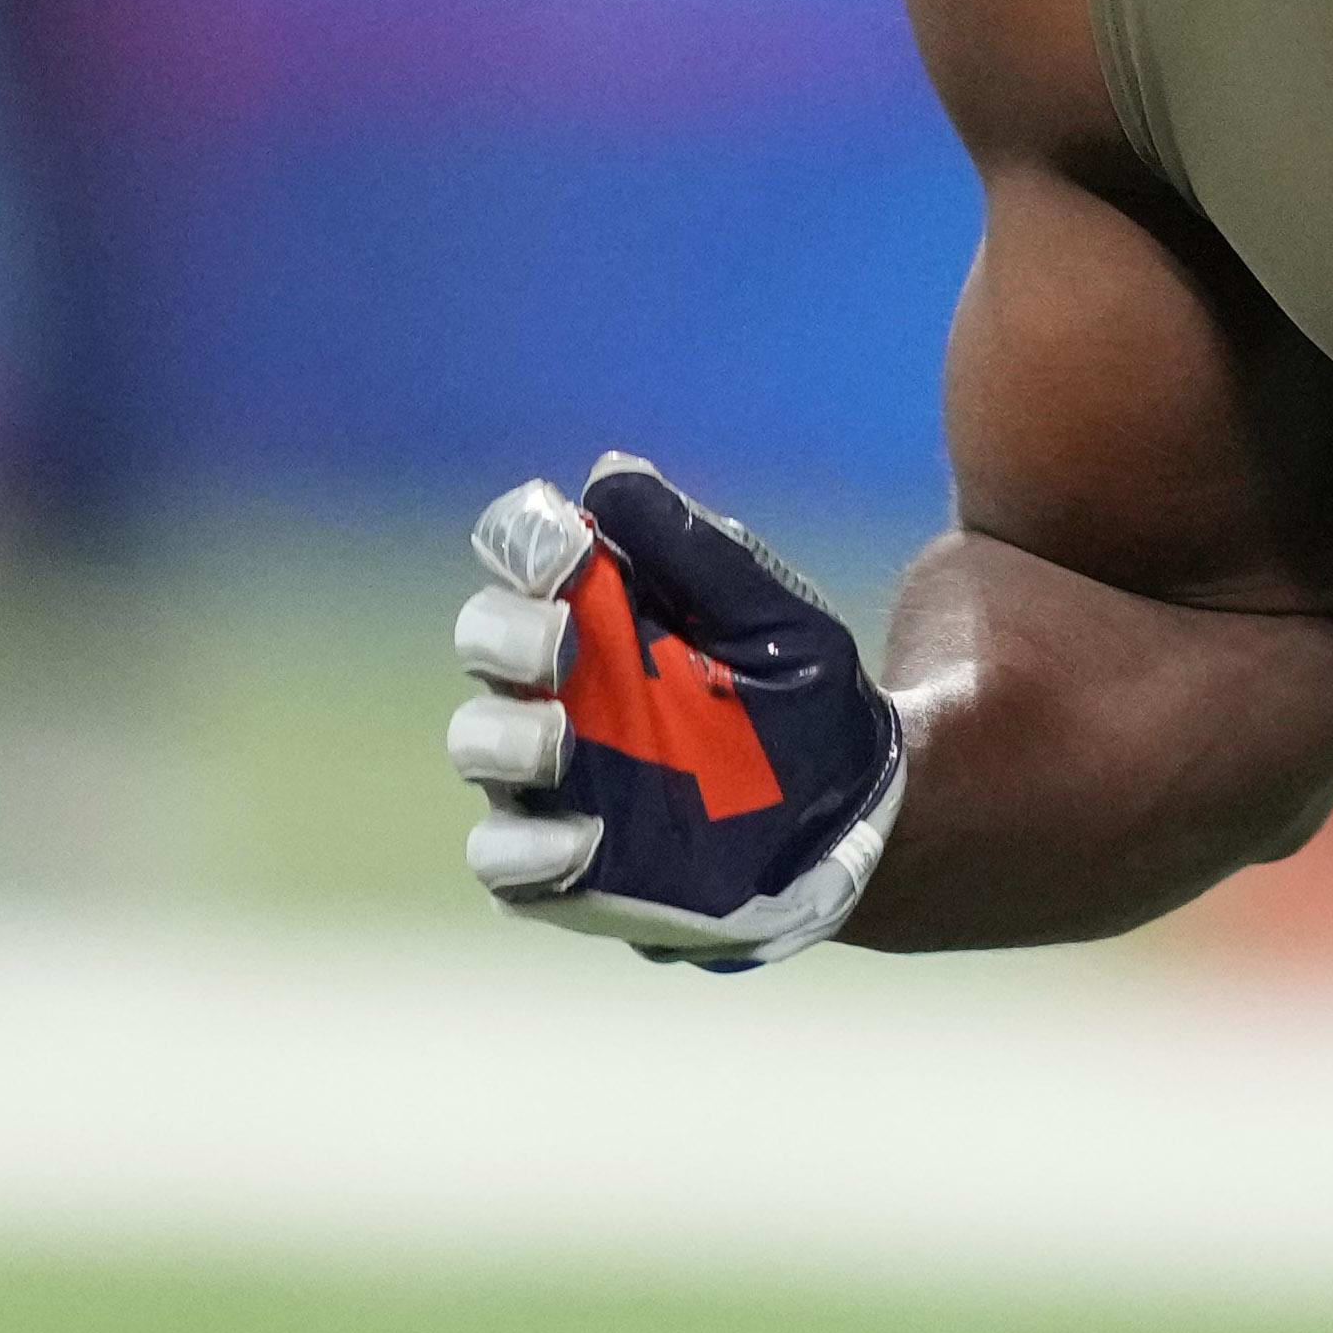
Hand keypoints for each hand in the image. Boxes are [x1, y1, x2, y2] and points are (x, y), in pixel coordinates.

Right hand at [446, 455, 907, 966]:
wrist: (854, 809)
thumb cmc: (801, 697)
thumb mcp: (772, 615)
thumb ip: (695, 549)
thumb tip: (610, 471)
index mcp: (596, 611)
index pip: (522, 554)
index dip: (523, 541)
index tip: (564, 546)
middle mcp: (555, 685)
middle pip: (482, 639)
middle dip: (506, 633)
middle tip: (559, 638)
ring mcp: (551, 775)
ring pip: (478, 742)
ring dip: (506, 736)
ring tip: (562, 739)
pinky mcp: (561, 860)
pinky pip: (503, 859)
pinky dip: (525, 849)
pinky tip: (583, 839)